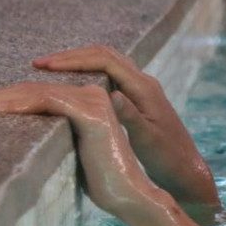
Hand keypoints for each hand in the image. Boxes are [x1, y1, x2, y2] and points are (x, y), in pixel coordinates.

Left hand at [0, 83, 155, 216]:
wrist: (132, 196)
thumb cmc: (104, 181)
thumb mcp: (71, 151)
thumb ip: (55, 132)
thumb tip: (23, 129)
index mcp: (90, 101)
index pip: (41, 93)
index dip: (7, 95)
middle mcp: (94, 95)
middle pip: (36, 88)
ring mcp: (95, 101)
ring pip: (39, 92)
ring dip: (1, 97)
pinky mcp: (93, 113)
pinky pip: (51, 101)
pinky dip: (23, 104)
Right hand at [31, 46, 220, 210]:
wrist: (186, 169)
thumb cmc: (167, 158)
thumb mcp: (146, 139)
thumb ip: (130, 116)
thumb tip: (111, 94)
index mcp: (144, 88)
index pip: (106, 61)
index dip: (74, 60)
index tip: (45, 66)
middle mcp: (143, 83)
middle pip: (105, 55)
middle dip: (71, 56)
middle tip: (39, 63)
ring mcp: (141, 89)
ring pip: (107, 63)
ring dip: (79, 62)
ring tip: (48, 69)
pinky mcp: (137, 99)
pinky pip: (110, 75)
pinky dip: (88, 72)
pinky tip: (70, 82)